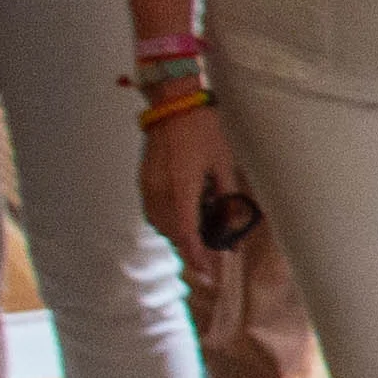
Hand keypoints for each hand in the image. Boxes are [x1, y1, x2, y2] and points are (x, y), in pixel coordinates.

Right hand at [137, 102, 241, 286]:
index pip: (187, 234)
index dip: (198, 258)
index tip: (210, 275)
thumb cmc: (203, 128)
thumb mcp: (223, 162)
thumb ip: (228, 197)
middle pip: (173, 234)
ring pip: (161, 225)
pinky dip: (167, 221)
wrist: (173, 102)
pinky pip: (153, 211)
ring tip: (200, 236)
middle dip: (191, 249)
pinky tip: (183, 217)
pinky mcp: (144, 180)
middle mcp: (160, 189)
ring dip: (179, 235)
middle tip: (213, 256)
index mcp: (182, 186)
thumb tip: (234, 227)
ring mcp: (148, 185)